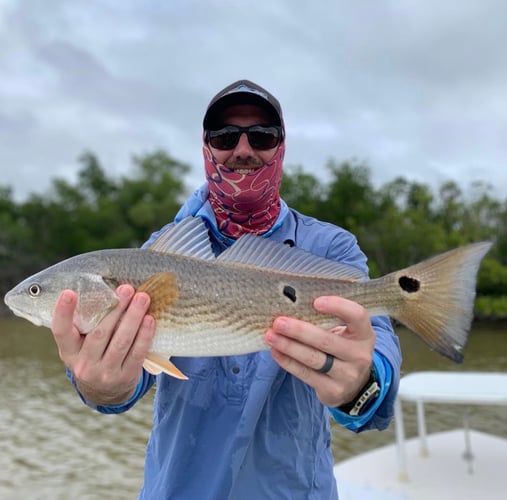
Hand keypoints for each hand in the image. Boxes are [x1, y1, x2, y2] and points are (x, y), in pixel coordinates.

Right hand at [51, 284, 154, 405]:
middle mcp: (84, 364)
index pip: (61, 332)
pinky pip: (137, 353)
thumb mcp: (81, 346)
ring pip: (121, 342)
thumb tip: (106, 291)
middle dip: (115, 309)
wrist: (106, 393)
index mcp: (69, 351)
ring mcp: (105, 373)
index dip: (63, 313)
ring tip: (142, 298)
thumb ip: (86, 325)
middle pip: (100, 333)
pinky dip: (144, 335)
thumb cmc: (94, 356)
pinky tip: (149, 320)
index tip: (69, 293)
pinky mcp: (125, 376)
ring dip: (133, 318)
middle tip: (127, 289)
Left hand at [264, 296, 375, 407]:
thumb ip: (327, 321)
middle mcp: (360, 355)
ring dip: (288, 346)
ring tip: (271, 336)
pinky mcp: (333, 390)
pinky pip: (305, 374)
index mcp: (364, 334)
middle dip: (299, 330)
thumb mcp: (346, 333)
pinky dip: (288, 362)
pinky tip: (275, 352)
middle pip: (326, 340)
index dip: (338, 306)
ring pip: (313, 359)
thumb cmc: (343, 348)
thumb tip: (292, 306)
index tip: (316, 302)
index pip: (357, 316)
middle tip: (278, 322)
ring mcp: (347, 375)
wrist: (355, 385)